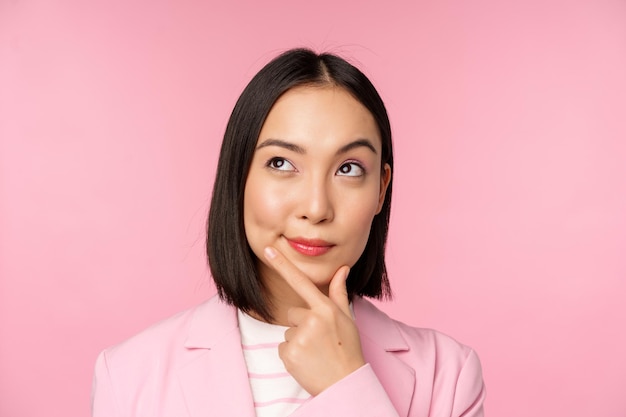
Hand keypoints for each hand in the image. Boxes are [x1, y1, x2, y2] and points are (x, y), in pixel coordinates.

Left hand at [263, 246, 365, 395]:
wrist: (345, 383)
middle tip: (320, 340)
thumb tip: (342, 269)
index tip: (268, 249)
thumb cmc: (348, 348)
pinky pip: (283, 347)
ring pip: (288, 331)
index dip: (283, 264)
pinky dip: (292, 355)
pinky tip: (307, 361)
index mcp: (325, 308)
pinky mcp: (289, 353)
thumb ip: (339, 292)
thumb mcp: (347, 318)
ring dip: (298, 341)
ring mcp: (299, 337)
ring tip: (316, 352)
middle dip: (302, 324)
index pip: (300, 281)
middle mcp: (311, 319)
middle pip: (292, 313)